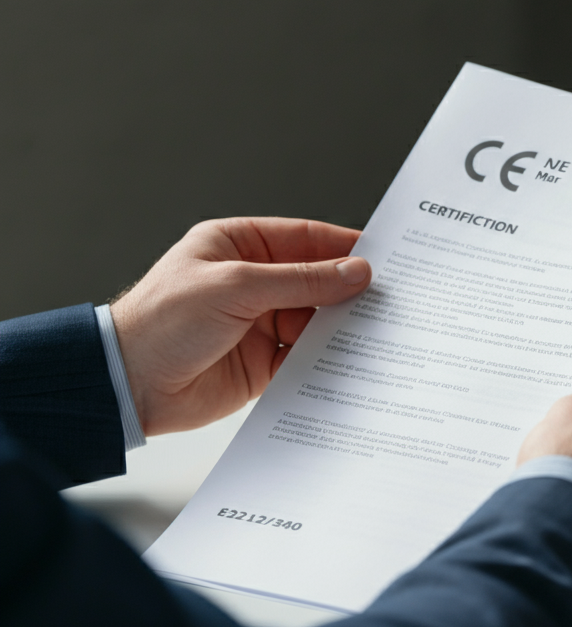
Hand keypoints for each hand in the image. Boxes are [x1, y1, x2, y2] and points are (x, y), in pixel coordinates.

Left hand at [110, 217, 371, 436]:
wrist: (128, 386)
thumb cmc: (162, 322)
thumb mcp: (236, 287)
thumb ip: (301, 281)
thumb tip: (354, 272)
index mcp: (239, 247)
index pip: (304, 239)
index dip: (342, 247)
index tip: (381, 256)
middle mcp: (252, 283)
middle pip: (316, 281)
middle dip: (348, 290)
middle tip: (388, 297)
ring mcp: (259, 322)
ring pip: (315, 320)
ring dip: (341, 327)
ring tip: (375, 330)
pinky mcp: (263, 361)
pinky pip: (306, 356)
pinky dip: (326, 359)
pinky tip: (347, 360)